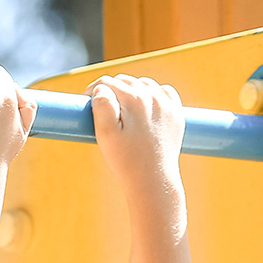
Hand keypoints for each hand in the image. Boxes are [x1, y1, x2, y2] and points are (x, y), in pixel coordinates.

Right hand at [88, 75, 185, 202]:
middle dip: (111, 90)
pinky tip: (146, 107)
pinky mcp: (176, 115)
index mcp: (134, 99)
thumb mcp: (106, 133)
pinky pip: (165, 92)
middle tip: (102, 108)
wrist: (153, 181)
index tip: (86, 102)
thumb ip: (101, 105)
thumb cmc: (126, 160)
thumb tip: (102, 88)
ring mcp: (168, 105)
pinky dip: (154, 95)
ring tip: (123, 108)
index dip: (92, 91)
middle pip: (125, 81)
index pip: (107, 83)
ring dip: (132, 91)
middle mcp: (153, 97)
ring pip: (144, 84)